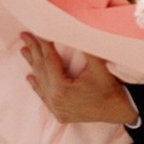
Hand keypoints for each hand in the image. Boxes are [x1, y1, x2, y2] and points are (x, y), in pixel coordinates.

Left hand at [20, 35, 136, 127]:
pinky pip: (45, 97)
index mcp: (62, 88)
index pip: (49, 61)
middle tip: (24, 36)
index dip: (43, 44)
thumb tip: (75, 30)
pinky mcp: (60, 114)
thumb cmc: (110, 89)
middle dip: (34, 51)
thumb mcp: (99, 67)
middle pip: (42, 70)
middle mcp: (55, 100)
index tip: (36, 31)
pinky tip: (30, 77)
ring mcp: (56, 109)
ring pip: (42, 83)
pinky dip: (38, 86)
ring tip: (24, 51)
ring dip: (33, 66)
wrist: (120, 111)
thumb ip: (86, 50)